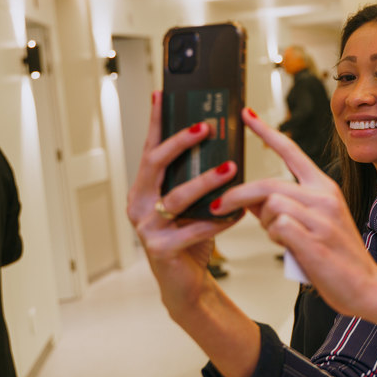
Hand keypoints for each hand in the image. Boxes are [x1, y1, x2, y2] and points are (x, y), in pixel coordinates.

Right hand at [126, 92, 240, 317]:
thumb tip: (217, 140)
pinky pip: (194, 229)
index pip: (149, 148)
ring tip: (230, 168)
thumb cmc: (189, 237)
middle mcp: (139, 204)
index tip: (161, 95)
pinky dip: (218, 220)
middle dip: (180, 142)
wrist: (185, 281)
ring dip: (205, 181)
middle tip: (207, 127)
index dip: (154, 121)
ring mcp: (146, 228)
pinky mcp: (161, 249)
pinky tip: (237, 212)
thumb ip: (193, 177)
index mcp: (144, 188)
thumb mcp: (190, 203)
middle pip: (155, 163)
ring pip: (177, 197)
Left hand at [215, 109, 376, 319]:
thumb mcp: (314, 223)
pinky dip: (276, 238)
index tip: (246, 114)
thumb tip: (253, 201)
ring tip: (282, 239)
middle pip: (268, 183)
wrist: (366, 286)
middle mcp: (324, 196)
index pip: (291, 151)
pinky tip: (290, 247)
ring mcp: (320, 216)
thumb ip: (285, 207)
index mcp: (324, 187)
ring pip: (271, 205)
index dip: (266, 132)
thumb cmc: (338, 258)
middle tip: (218, 206)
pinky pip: (278, 227)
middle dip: (238, 196)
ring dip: (266, 224)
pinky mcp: (314, 238)